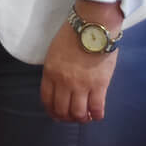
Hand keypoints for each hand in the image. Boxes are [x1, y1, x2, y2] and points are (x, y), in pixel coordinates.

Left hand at [40, 1, 121, 122]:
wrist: (92, 26)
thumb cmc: (73, 34)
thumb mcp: (54, 52)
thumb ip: (54, 70)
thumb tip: (58, 85)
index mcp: (50, 72)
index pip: (47, 99)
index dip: (51, 111)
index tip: (56, 114)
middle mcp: (64, 82)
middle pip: (62, 110)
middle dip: (66, 117)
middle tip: (72, 117)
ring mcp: (82, 85)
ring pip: (78, 113)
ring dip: (81, 119)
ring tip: (85, 116)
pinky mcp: (99, 85)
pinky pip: (96, 108)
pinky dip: (96, 115)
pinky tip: (96, 114)